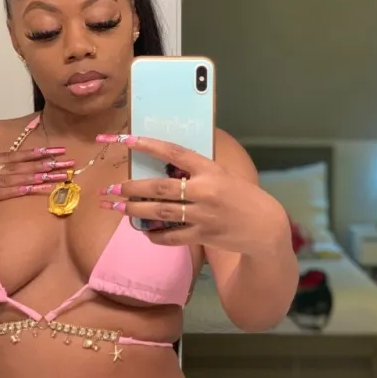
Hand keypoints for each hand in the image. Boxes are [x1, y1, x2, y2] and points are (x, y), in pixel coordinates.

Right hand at [0, 123, 74, 223]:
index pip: (15, 154)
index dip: (36, 152)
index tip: (56, 150)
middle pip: (21, 164)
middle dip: (46, 163)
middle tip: (68, 162)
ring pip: (17, 177)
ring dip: (40, 176)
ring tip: (60, 176)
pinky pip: (4, 192)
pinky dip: (21, 189)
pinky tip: (36, 188)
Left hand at [97, 135, 287, 254]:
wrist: (265, 226)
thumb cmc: (242, 197)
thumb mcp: (223, 176)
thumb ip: (198, 172)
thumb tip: (165, 167)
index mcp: (210, 169)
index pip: (174, 152)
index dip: (149, 146)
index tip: (127, 140)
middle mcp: (205, 190)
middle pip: (160, 187)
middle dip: (131, 188)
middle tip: (111, 189)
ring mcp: (203, 215)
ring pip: (161, 212)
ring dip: (136, 211)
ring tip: (117, 208)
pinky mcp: (203, 235)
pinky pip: (172, 237)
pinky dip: (156, 236)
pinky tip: (145, 232)